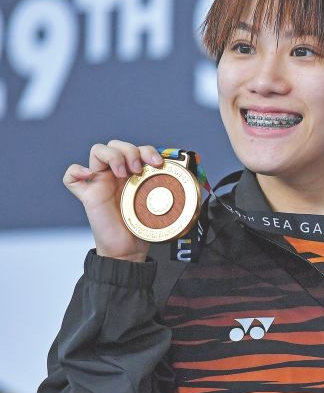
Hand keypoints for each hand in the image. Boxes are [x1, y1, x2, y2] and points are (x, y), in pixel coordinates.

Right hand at [64, 140, 162, 261]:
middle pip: (115, 144)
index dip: (146, 150)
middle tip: (138, 169)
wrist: (129, 248)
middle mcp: (115, 174)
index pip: (134, 148)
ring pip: (97, 151)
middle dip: (130, 150)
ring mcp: (100, 182)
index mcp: (133, 173)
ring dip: (112, 156)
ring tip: (123, 173)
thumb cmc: (143, 225)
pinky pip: (71, 176)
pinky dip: (77, 170)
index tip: (158, 163)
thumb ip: (166, 185)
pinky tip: (90, 175)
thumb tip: (182, 172)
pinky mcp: (87, 195)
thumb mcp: (159, 201)